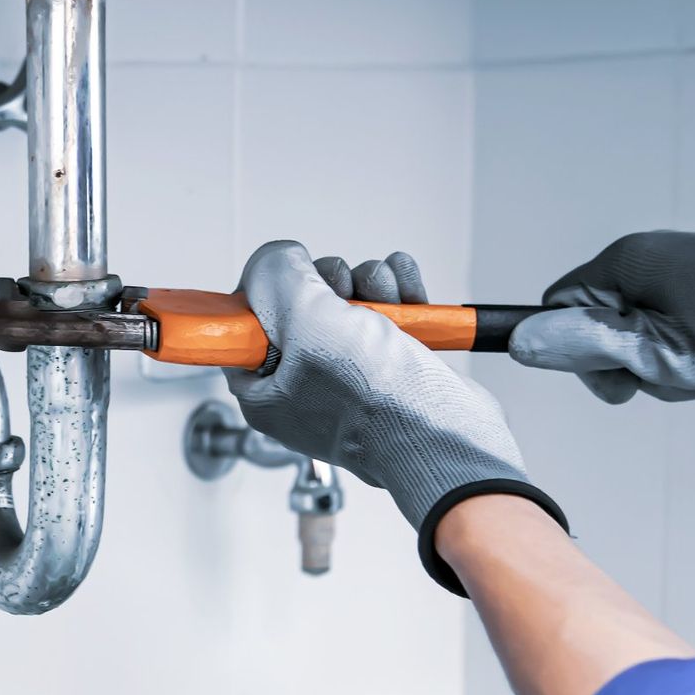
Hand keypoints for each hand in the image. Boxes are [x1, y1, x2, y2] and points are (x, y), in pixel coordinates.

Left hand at [225, 241, 565, 594]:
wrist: (449, 436)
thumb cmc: (376, 403)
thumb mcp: (306, 324)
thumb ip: (277, 278)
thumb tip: (278, 257)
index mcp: (265, 389)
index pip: (246, 324)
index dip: (270, 291)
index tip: (294, 281)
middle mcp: (303, 383)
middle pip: (301, 302)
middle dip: (332, 282)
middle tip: (346, 296)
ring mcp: (350, 374)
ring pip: (349, 298)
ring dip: (373, 284)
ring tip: (390, 303)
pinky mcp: (392, 363)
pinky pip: (388, 308)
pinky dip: (402, 293)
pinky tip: (413, 299)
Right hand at [507, 212, 694, 403]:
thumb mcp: (661, 351)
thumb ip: (588, 348)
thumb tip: (524, 340)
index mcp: (627, 264)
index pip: (562, 311)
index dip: (584, 357)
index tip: (624, 380)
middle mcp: (653, 258)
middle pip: (613, 331)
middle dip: (650, 368)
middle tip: (691, 374)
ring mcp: (691, 268)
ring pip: (661, 338)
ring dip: (693, 367)